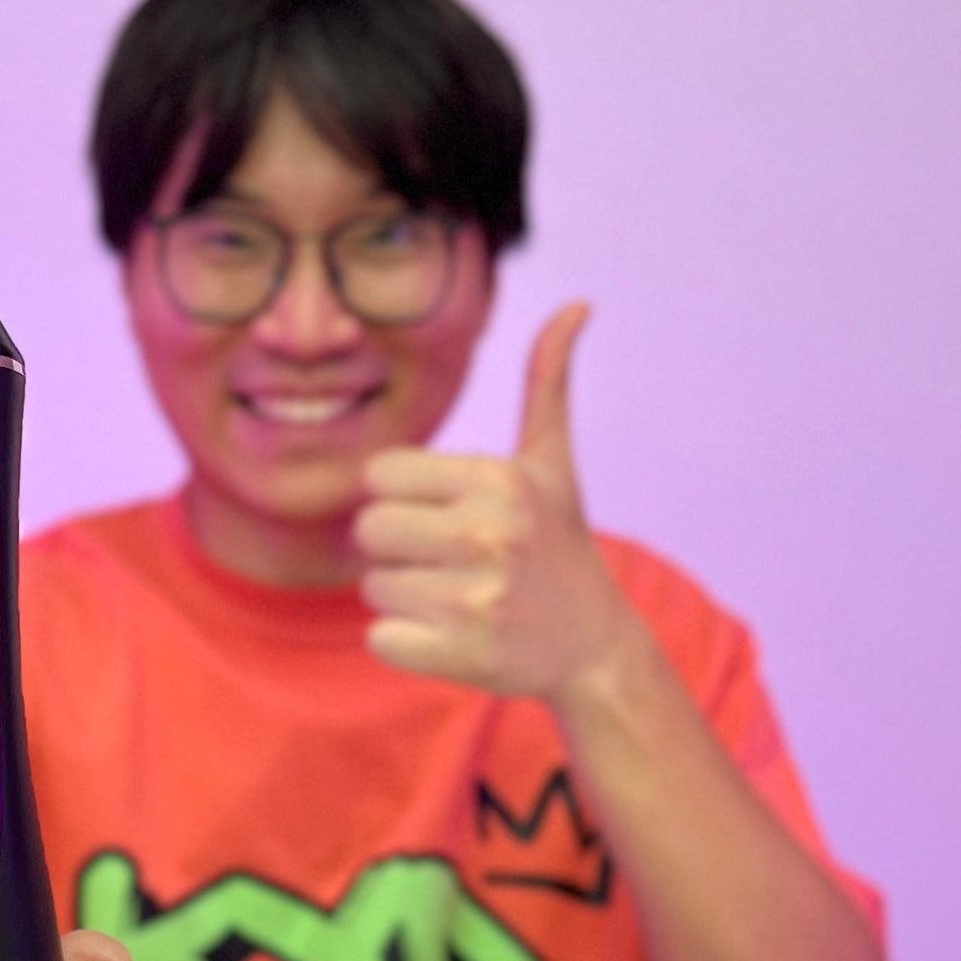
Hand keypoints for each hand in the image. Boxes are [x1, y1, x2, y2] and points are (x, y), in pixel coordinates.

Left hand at [355, 303, 633, 702]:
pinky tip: (450, 633)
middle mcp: (487, 536)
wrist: (592, 645)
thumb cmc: (558, 544)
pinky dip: (405, 642)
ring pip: (372, 587)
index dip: (400, 496)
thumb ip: (547, 382)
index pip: (380, 475)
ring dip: (403, 597)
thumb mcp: (552, 464)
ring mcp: (475, 600)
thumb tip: (576, 306)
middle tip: (445, 560)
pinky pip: (381, 639)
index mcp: (498, 482)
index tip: (441, 513)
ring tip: (456, 596)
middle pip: (368, 531)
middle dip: (396, 548)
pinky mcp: (462, 655)